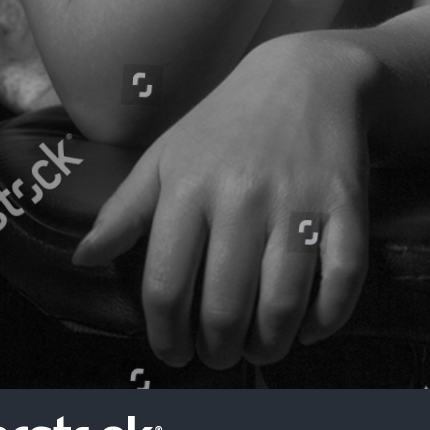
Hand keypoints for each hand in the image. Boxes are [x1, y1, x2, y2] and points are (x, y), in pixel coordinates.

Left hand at [72, 33, 376, 368]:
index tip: (174, 352)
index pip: (166, 287)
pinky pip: (342, 282)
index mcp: (189, 186)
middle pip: (225, 308)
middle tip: (220, 354)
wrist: (307, 76)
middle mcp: (242, 195)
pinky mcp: (346, 204)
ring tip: (260, 345)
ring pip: (283, 305)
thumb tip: (83, 259)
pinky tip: (308, 325)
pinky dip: (326, 319)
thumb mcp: (167, 155)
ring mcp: (297, 201)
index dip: (166, 337)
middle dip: (219, 350)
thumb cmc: (227, 123)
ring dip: (269, 344)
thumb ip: (124, 210)